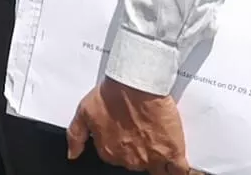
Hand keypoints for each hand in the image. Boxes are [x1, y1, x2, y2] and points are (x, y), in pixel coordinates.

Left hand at [67, 79, 189, 173]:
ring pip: (157, 169)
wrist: (135, 83)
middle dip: (139, 152)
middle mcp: (130, 159)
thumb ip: (76, 136)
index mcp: (109, 152)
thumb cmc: (110, 94)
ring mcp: (152, 157)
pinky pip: (179, 170)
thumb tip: (72, 155)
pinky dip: (179, 170)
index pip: (116, 158)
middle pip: (137, 164)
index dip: (121, 147)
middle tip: (142, 134)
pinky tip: (176, 163)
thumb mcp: (84, 112)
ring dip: (158, 161)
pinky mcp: (172, 151)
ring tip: (159, 147)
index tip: (126, 135)